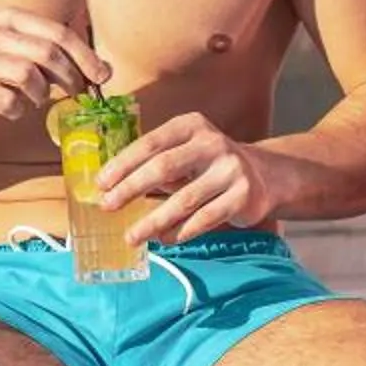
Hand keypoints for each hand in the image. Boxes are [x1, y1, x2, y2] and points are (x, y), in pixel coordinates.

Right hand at [0, 9, 111, 132]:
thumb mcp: (24, 54)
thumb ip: (60, 57)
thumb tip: (105, 70)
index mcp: (11, 18)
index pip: (59, 33)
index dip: (86, 56)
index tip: (102, 77)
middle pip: (47, 53)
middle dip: (70, 78)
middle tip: (77, 94)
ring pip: (27, 75)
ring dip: (41, 94)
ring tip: (37, 100)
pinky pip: (6, 101)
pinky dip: (17, 110)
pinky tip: (14, 109)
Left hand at [100, 113, 278, 245]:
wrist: (264, 175)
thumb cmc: (208, 166)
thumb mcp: (184, 153)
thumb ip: (154, 164)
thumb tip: (110, 188)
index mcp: (191, 126)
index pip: (150, 143)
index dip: (123, 164)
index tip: (101, 184)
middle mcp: (212, 143)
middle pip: (164, 167)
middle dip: (131, 189)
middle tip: (108, 207)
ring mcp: (231, 169)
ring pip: (184, 199)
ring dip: (153, 220)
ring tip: (132, 236)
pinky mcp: (244, 196)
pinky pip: (205, 218)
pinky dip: (181, 231)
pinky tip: (163, 239)